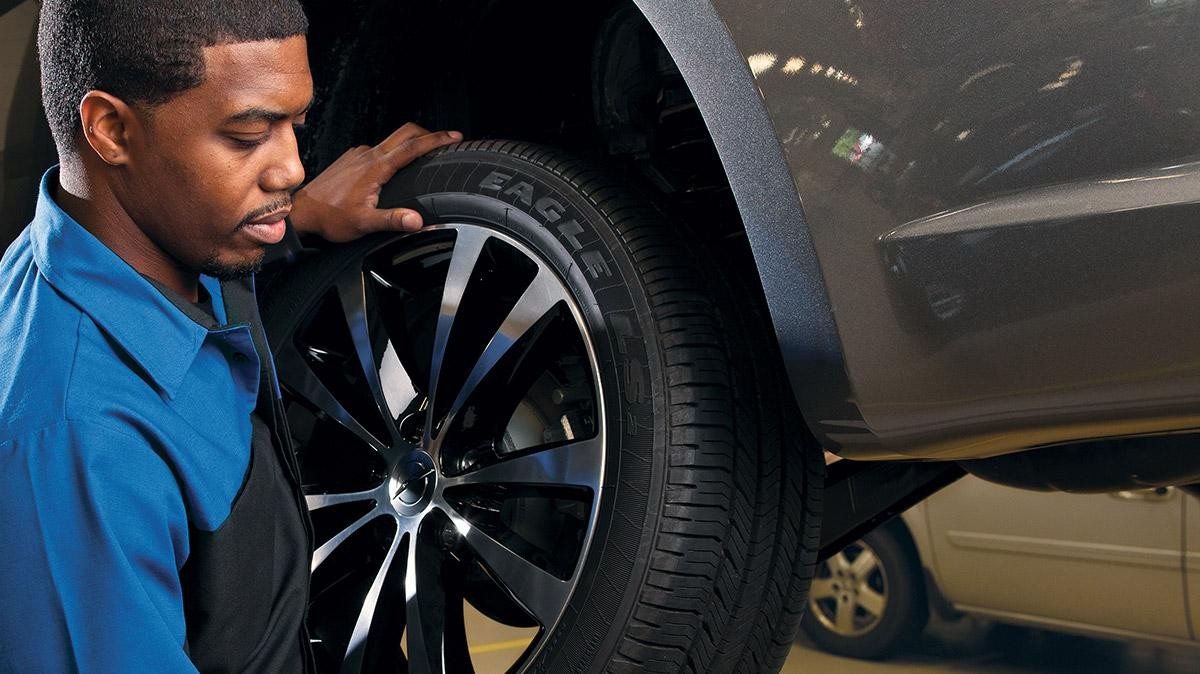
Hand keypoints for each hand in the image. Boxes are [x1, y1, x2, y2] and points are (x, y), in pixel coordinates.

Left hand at [290, 123, 461, 242]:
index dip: (436, 140)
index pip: (412, 146)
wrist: (302, 212)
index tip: (453, 137)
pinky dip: (393, 153)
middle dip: (428, 135)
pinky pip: (379, 149)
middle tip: (446, 141)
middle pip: (405, 133)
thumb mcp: (364, 223)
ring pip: (391, 141)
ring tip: (424, 156)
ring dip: (410, 144)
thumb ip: (393, 220)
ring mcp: (358, 154)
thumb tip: (418, 220)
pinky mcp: (352, 158)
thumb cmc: (330, 217)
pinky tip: (395, 168)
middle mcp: (366, 155)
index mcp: (374, 167)